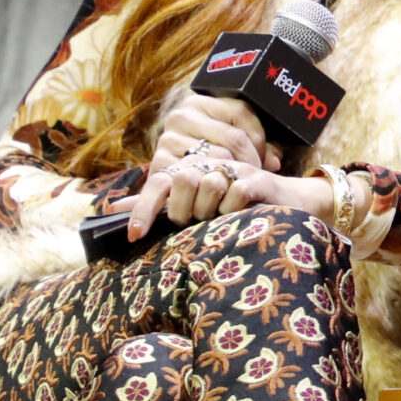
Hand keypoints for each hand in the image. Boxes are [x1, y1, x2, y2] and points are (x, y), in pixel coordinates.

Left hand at [126, 160, 334, 241]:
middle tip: (199, 221)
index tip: (135, 236)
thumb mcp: (192, 207)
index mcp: (191, 169)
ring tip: (223, 218)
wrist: (287, 205)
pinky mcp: (258, 178)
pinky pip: (236, 193)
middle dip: (186, 210)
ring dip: (213, 211)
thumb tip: (113, 209)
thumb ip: (156, 205)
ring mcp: (235, 169)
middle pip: (182, 180)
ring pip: (208, 185)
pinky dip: (236, 209)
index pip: (158, 182)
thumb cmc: (235, 210)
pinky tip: (244, 214)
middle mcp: (210, 164)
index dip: (143, 208)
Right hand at [150, 96, 279, 178]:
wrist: (173, 167)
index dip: (260, 137)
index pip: (241, 112)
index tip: (267, 157)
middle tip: (257, 175)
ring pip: (218, 157)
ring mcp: (168, 139)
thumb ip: (259, 143)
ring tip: (243, 183)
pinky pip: (198, 176)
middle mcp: (180, 116)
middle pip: (232, 138)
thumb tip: (273, 163)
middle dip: (250, 160)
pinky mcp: (160, 163)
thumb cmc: (211, 149)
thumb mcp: (233, 135)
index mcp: (200, 101)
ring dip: (235, 174)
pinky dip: (212, 185)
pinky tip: (222, 192)